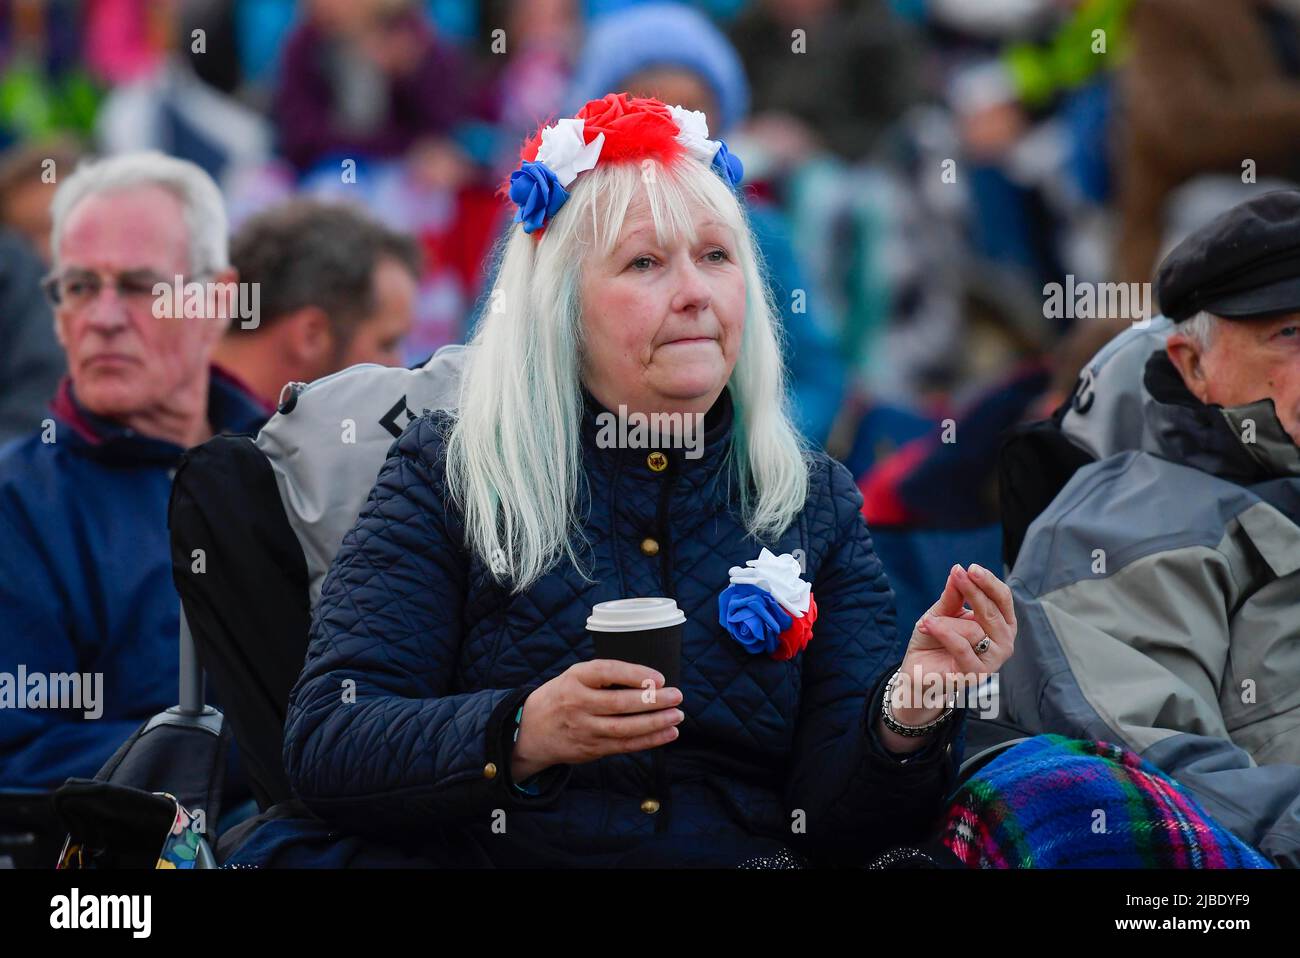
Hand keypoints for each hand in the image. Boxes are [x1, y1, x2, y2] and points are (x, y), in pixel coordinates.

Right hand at [510, 660, 684, 781]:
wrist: (530, 730)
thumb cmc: (563, 696)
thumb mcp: (575, 677)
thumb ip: (605, 676)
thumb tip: (650, 679)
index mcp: (575, 679)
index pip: (606, 672)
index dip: (634, 674)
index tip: (659, 678)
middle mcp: (578, 704)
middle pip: (618, 704)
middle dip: (651, 701)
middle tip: (676, 696)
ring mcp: (584, 729)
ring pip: (624, 728)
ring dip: (654, 723)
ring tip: (677, 716)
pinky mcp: (591, 749)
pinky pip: (624, 745)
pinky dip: (649, 741)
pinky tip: (668, 734)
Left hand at [876, 564, 1016, 752]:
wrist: (919, 669)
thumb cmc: (935, 638)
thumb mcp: (942, 612)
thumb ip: (953, 595)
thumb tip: (959, 570)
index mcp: (1001, 623)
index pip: (1002, 598)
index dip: (988, 582)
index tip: (970, 568)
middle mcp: (1004, 641)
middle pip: (994, 611)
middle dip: (975, 591)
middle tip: (959, 575)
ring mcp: (993, 660)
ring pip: (976, 630)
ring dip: (948, 621)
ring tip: (928, 619)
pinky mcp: (977, 674)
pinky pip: (963, 648)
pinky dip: (944, 634)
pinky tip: (928, 625)